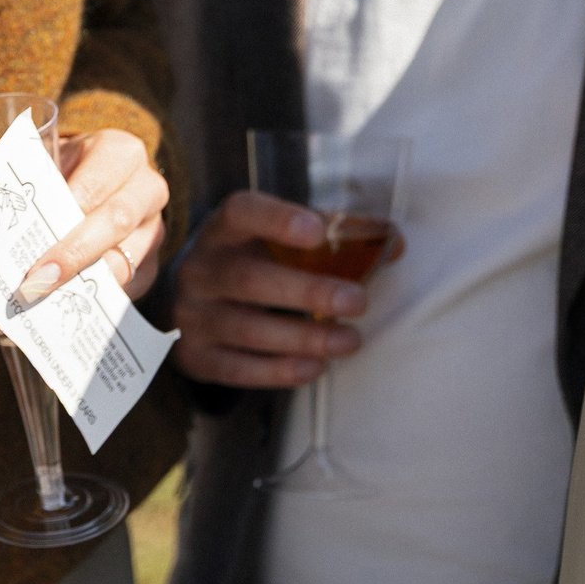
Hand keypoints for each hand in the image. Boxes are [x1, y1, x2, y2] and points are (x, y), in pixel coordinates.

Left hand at [14, 128, 167, 305]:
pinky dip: (87, 302)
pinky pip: (124, 290)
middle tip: (34, 282)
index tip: (40, 232)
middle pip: (115, 222)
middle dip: (72, 255)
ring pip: (124, 262)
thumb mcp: (50, 163)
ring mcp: (152, 229)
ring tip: (37, 300)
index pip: (97, 182)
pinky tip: (54, 313)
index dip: (68, 210)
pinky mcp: (150, 265)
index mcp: (120, 152)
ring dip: (78, 285)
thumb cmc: (64, 170)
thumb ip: (32, 187)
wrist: (94, 180)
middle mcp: (146, 188)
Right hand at [170, 191, 404, 388]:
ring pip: (246, 329)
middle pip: (248, 279)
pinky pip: (236, 369)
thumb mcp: (277, 239)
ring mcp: (191, 315)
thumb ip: (333, 236)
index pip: (241, 212)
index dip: (277, 219)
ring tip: (350, 340)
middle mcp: (198, 269)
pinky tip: (316, 366)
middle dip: (308, 293)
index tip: (318, 231)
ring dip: (304, 338)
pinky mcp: (193, 356)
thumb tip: (394, 244)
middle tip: (357, 301)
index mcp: (222, 229)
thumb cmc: (252, 261)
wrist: (192, 299)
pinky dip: (279, 371)